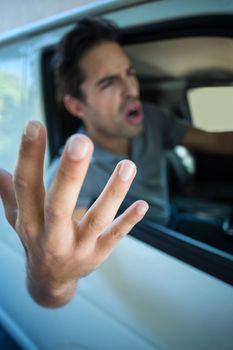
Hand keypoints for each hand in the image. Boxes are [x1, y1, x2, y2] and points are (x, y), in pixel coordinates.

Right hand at [0, 121, 147, 307]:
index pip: (26, 187)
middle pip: (59, 204)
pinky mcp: (98, 254)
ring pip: (97, 219)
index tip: (34, 125)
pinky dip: (129, 221)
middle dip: (70, 173)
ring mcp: (77, 247)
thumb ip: (9, 192)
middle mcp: (51, 236)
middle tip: (81, 141)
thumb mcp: (18, 217)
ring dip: (113, 193)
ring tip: (127, 165)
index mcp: (29, 221)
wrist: (49, 280)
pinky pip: (115, 237)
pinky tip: (143, 204)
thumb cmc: (36, 238)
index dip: (28, 156)